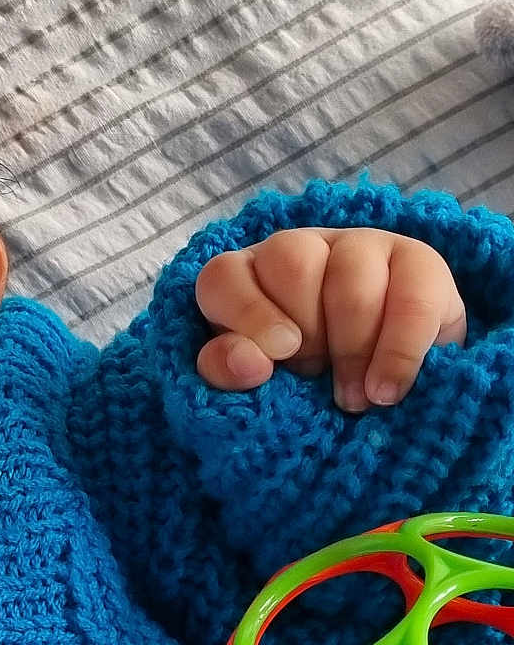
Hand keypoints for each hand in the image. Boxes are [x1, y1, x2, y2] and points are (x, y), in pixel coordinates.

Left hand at [194, 226, 466, 411]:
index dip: (246, 314)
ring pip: (352, 275)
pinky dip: (398, 351)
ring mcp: (361, 247)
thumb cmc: (303, 381)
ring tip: (354, 398)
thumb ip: (230, 370)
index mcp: (248, 276)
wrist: (387, 384)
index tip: (276, 357)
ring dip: (352, 346)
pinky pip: (413, 297)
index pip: (225, 275)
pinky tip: (386, 389)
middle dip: (305, 332)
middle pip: (292, 262)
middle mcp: (301, 249)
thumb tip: (248, 364)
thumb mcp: (258, 381)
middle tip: (315, 376)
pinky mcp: (418, 262)